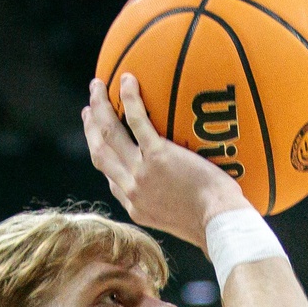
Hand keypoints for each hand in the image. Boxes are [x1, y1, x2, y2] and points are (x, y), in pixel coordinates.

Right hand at [81, 75, 247, 249]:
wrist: (219, 225)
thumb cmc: (215, 226)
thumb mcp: (187, 224)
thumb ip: (178, 207)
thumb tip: (191, 197)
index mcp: (137, 208)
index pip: (112, 180)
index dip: (103, 157)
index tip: (99, 142)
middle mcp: (132, 190)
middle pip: (100, 153)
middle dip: (90, 129)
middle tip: (88, 109)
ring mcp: (142, 173)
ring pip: (109, 134)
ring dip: (99, 107)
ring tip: (97, 86)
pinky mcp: (159, 157)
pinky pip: (138, 122)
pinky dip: (129, 99)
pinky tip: (127, 80)